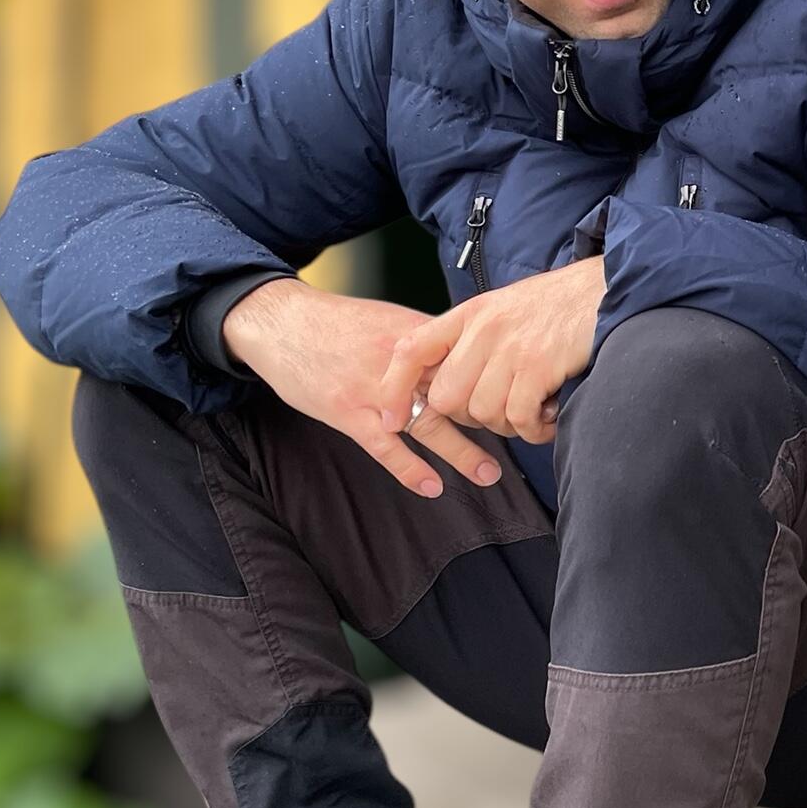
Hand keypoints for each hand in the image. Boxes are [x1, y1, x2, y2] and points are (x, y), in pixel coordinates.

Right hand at [221, 279, 503, 497]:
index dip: (498, 381)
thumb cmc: (338, 325)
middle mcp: (402, 363)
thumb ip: (429, 345)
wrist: (281, 322)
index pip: (470, 361)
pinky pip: (384, 445)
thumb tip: (472, 360)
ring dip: (461, 450)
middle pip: (456, 392)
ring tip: (489, 474)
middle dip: (490, 418)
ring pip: (427, 422)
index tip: (525, 398)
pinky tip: (432, 486)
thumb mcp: (390, 321)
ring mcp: (374, 389)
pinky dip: (408, 468)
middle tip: (522, 438)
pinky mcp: (347, 411)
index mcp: (417, 337)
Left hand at [377, 257, 604, 446]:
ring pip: (483, 414)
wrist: (604, 291)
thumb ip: (473, 340)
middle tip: (502, 410)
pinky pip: (518, 418)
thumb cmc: (558, 306)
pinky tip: (549, 418)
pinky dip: (534, 430)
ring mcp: (509, 348)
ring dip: (509, 426)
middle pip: (447, 398)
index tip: (393, 420)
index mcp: (469, 314)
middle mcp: (482, 330)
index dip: (395, 390)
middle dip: (471, 418)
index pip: (411, 351)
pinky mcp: (537, 366)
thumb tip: (449, 383)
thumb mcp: (504, 309)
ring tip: (534, 413)